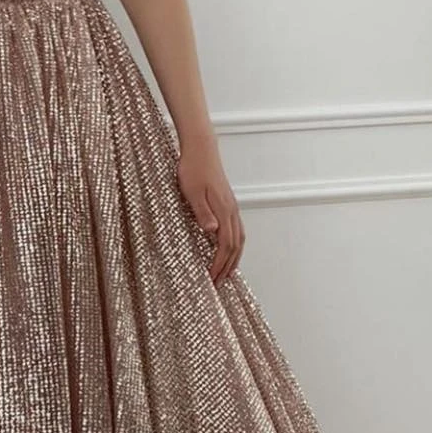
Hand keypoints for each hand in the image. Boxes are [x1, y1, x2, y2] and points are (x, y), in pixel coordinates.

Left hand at [177, 141, 244, 283]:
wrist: (201, 148)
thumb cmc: (192, 168)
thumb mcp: (192, 192)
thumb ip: (202, 212)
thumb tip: (213, 231)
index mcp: (224, 210)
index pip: (225, 245)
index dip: (219, 265)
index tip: (211, 279)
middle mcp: (232, 211)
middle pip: (235, 246)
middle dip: (228, 267)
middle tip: (218, 284)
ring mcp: (232, 207)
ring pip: (239, 239)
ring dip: (234, 258)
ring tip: (226, 273)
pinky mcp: (228, 203)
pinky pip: (236, 230)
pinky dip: (234, 245)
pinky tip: (227, 250)